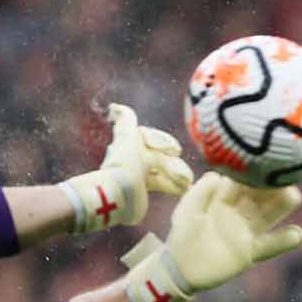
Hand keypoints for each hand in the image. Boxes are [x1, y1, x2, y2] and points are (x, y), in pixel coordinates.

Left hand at [62, 103, 194, 233]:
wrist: (119, 194)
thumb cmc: (125, 162)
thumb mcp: (127, 136)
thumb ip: (125, 120)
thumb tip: (114, 107)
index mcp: (132, 145)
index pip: (154, 138)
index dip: (165, 142)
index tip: (176, 151)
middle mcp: (135, 158)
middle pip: (162, 157)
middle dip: (175, 164)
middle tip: (185, 175)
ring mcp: (140, 175)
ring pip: (165, 171)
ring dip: (178, 175)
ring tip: (187, 183)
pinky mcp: (143, 190)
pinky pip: (164, 185)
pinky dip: (175, 186)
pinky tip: (186, 189)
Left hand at [123, 173, 301, 301]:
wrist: (181, 267)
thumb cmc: (183, 234)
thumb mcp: (187, 210)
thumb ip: (199, 193)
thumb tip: (216, 176)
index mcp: (225, 196)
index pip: (242, 181)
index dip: (252, 171)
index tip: (262, 160)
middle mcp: (240, 211)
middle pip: (260, 195)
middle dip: (272, 184)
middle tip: (284, 173)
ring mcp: (247, 231)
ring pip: (269, 215)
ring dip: (282, 205)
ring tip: (293, 195)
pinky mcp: (250, 252)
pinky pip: (271, 245)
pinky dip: (285, 240)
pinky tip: (298, 235)